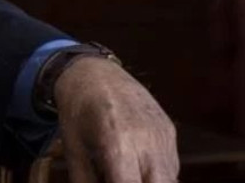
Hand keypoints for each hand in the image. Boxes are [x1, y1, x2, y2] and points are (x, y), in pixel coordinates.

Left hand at [54, 57, 178, 182]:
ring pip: (169, 180)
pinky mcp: (169, 131)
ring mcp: (162, 134)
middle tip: (118, 178)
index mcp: (117, 144)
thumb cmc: (78, 110)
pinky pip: (171, 165)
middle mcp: (146, 140)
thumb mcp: (73, 148)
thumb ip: (84, 180)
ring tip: (125, 174)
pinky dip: (158, 175)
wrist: (94, 72)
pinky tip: (138, 170)